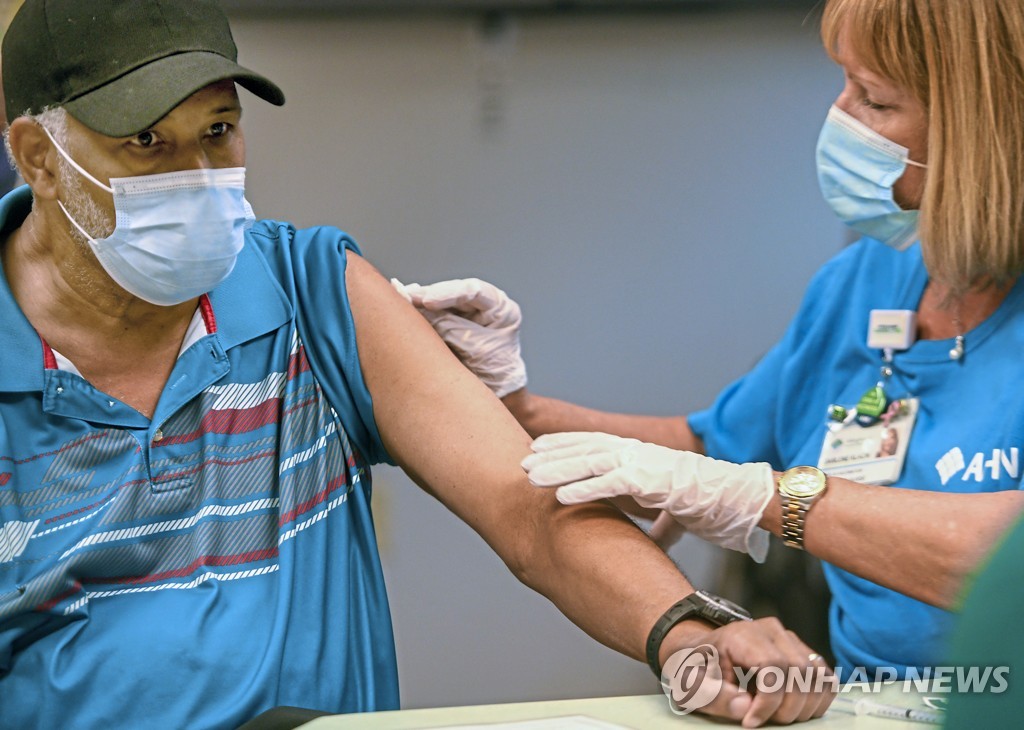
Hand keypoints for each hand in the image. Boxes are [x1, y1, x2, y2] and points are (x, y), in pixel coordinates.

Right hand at [391, 277, 526, 397]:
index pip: (474, 291)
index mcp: (501, 308)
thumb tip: (422, 309)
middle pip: (453, 294)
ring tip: (400, 298)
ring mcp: (467, 314)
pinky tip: (403, 305)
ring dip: (419, 302)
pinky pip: (434, 316)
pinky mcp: (451, 325)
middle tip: (406, 296)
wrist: (496, 397)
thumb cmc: (496, 375)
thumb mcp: (476, 350)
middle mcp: (484, 307)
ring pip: (440, 303)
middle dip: (428, 296)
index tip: (427, 301)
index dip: (448, 293)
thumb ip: (451, 328)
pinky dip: (418, 313)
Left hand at [522, 431, 773, 561]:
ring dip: (558, 468)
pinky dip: (583, 489)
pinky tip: (559, 498)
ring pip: (590, 461)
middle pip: (586, 449)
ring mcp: (644, 465)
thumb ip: (661, 523)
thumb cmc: (713, 503)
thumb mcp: (678, 513)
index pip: (596, 446)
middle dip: (553, 454)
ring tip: (529, 476)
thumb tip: (653, 544)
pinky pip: (610, 484)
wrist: (742, 499)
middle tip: (523, 461)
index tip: (540, 450)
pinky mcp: (652, 481)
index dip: (567, 447)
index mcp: (642, 457)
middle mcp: (638, 455)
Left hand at [662, 618, 834, 726]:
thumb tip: (745, 706)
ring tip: (776, 715)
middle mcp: (771, 631)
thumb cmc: (695, 667)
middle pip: (800, 672)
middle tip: (762, 721)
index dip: (768, 700)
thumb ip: (713, 695)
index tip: (750, 721)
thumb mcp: (691, 684)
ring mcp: (790, 640)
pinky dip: (817, 699)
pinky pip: (825, 678)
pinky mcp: (802, 652)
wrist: (699, 652)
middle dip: (786, 708)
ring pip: (818, 676)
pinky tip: (794, 709)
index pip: (773, 666)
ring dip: (804, 707)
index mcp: (742, 635)